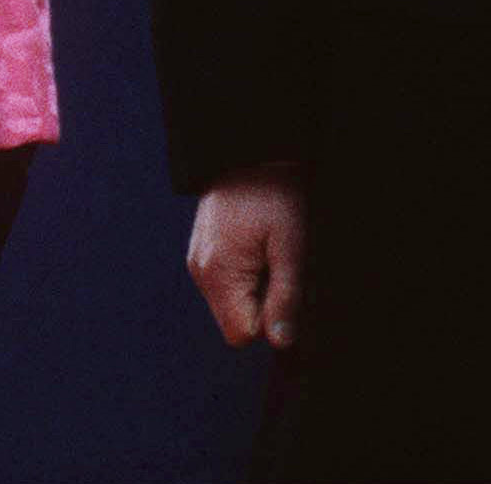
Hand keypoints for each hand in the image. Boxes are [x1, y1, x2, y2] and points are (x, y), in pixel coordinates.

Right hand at [189, 163, 304, 350]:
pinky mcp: (205, 251)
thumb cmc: (274, 192)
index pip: (241, 333)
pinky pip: (229, 283)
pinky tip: (260, 246)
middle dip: (265, 304)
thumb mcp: (290, 244)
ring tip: (271, 251)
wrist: (250, 149)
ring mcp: (199, 260)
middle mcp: (200, 271)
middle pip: (236, 320)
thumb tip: (281, 342)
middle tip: (282, 265)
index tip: (287, 288)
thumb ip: (285, 296)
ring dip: (258, 289)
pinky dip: (248, 275)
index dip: (271, 320)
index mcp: (217, 272)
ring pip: (234, 303)